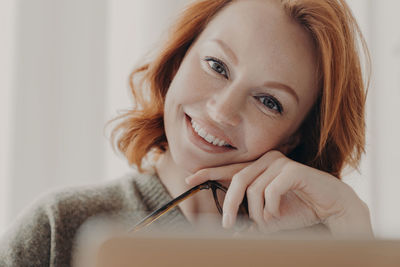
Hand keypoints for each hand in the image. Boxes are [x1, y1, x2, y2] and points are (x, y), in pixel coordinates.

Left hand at [185, 150, 372, 236]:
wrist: (332, 208)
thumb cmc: (300, 209)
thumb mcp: (268, 216)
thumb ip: (251, 217)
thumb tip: (232, 230)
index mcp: (260, 167)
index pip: (230, 169)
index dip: (209, 173)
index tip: (190, 179)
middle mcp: (267, 160)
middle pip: (237, 179)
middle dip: (229, 204)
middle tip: (227, 225)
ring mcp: (280, 163)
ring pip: (253, 189)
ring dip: (257, 212)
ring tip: (267, 222)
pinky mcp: (292, 170)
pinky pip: (270, 191)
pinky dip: (271, 208)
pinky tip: (278, 215)